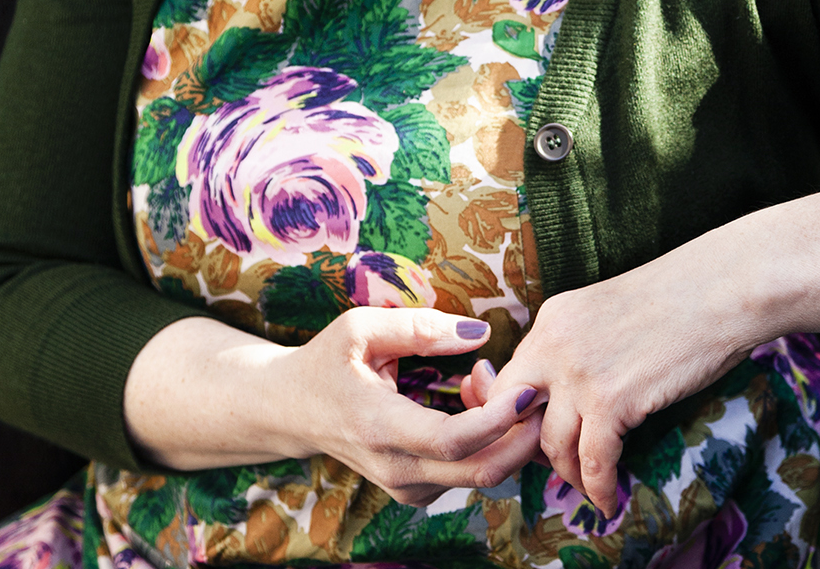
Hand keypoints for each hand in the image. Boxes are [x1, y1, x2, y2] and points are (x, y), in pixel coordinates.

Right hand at [291, 308, 550, 504]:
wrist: (291, 411)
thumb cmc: (327, 362)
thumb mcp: (361, 328)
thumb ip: (421, 328)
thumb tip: (480, 334)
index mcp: (378, 427)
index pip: (453, 441)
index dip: (499, 419)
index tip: (526, 388)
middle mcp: (395, 469)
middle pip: (480, 471)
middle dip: (520, 434)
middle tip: (528, 384)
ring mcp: (406, 487)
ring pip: (480, 473)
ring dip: (502, 433)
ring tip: (481, 380)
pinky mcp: (417, 491)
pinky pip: (467, 473)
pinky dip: (486, 442)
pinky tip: (469, 402)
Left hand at [466, 257, 752, 519]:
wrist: (722, 288)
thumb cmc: (682, 297)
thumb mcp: (609, 312)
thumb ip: (580, 345)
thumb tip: (573, 392)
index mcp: (553, 317)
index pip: (511, 379)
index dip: (518, 417)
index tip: (534, 438)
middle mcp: (554, 343)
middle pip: (514, 414)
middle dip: (527, 450)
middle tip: (552, 468)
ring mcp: (579, 373)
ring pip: (551, 446)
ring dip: (568, 475)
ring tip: (588, 486)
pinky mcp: (612, 400)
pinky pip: (593, 463)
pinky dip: (599, 489)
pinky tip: (610, 501)